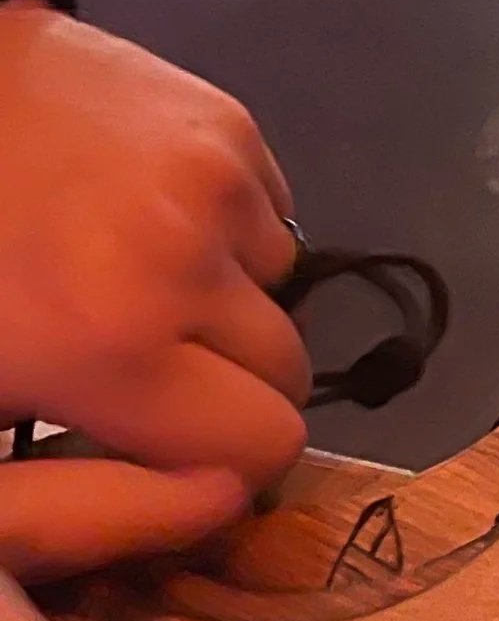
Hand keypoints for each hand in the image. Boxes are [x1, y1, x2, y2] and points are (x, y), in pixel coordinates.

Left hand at [0, 4, 309, 490]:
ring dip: (230, 294)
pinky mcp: (229, 127)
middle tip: (161, 360)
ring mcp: (215, 189)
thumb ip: (88, 467)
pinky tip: (150, 207)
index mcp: (111, 351)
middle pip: (289, 372)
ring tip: (140, 265)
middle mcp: (184, 271)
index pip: (265, 444)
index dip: (232, 455)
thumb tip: (195, 493)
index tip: (186, 441)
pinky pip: (272, 215)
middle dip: (237, 380)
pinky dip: (227, 228)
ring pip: (283, 289)